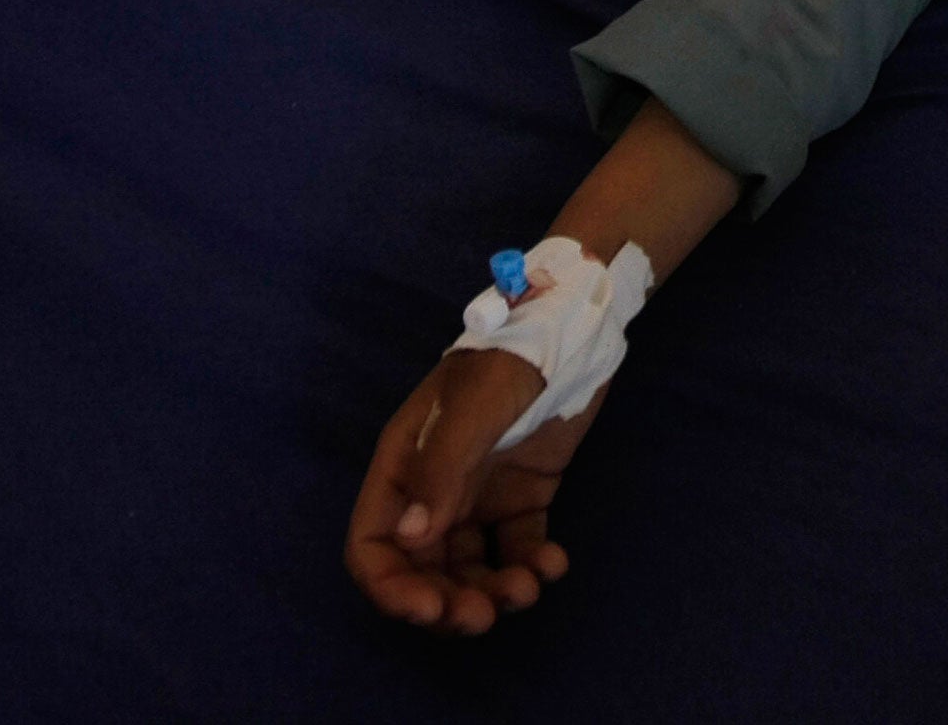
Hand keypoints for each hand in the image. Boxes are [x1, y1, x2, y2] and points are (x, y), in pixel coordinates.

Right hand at [345, 346, 604, 635]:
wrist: (574, 330)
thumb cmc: (511, 357)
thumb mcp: (473, 407)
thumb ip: (442, 470)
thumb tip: (411, 540)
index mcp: (404, 467)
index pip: (373, 544)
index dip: (391, 587)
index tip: (430, 609)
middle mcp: (434, 490)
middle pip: (421, 570)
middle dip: (445, 603)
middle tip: (482, 616)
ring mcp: (479, 496)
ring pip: (470, 569)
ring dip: (492, 592)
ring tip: (527, 590)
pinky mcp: (524, 497)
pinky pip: (517, 549)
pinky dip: (532, 567)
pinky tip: (554, 563)